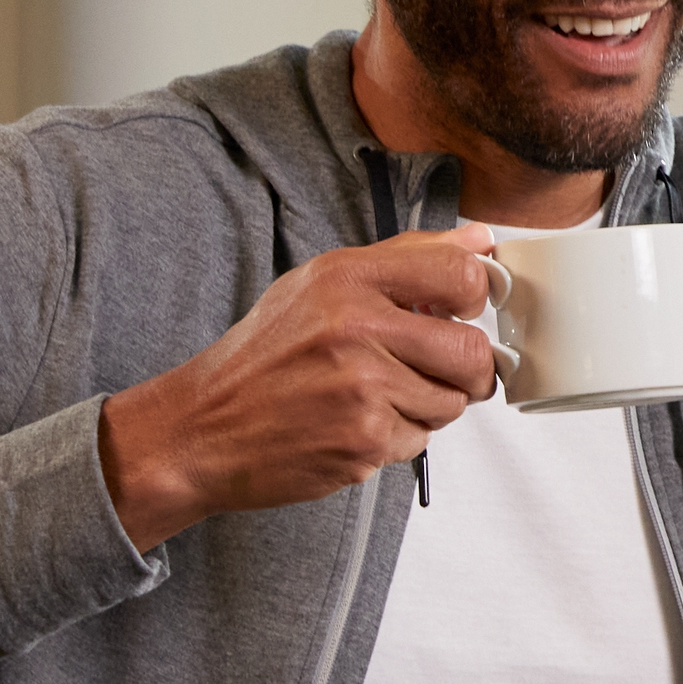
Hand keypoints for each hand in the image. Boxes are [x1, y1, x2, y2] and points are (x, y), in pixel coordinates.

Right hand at [95, 226, 503, 547]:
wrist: (202, 427)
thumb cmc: (264, 356)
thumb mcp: (323, 285)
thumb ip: (408, 257)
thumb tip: (480, 241)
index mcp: (346, 278)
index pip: (460, 275)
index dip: (475, 298)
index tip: (461, 311)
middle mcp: (355, 329)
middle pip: (471, 352)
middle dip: (467, 369)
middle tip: (439, 370)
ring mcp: (360, 389)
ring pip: (452, 402)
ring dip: (428, 405)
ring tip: (378, 396)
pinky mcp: (362, 442)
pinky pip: (421, 440)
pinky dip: (398, 437)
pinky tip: (356, 424)